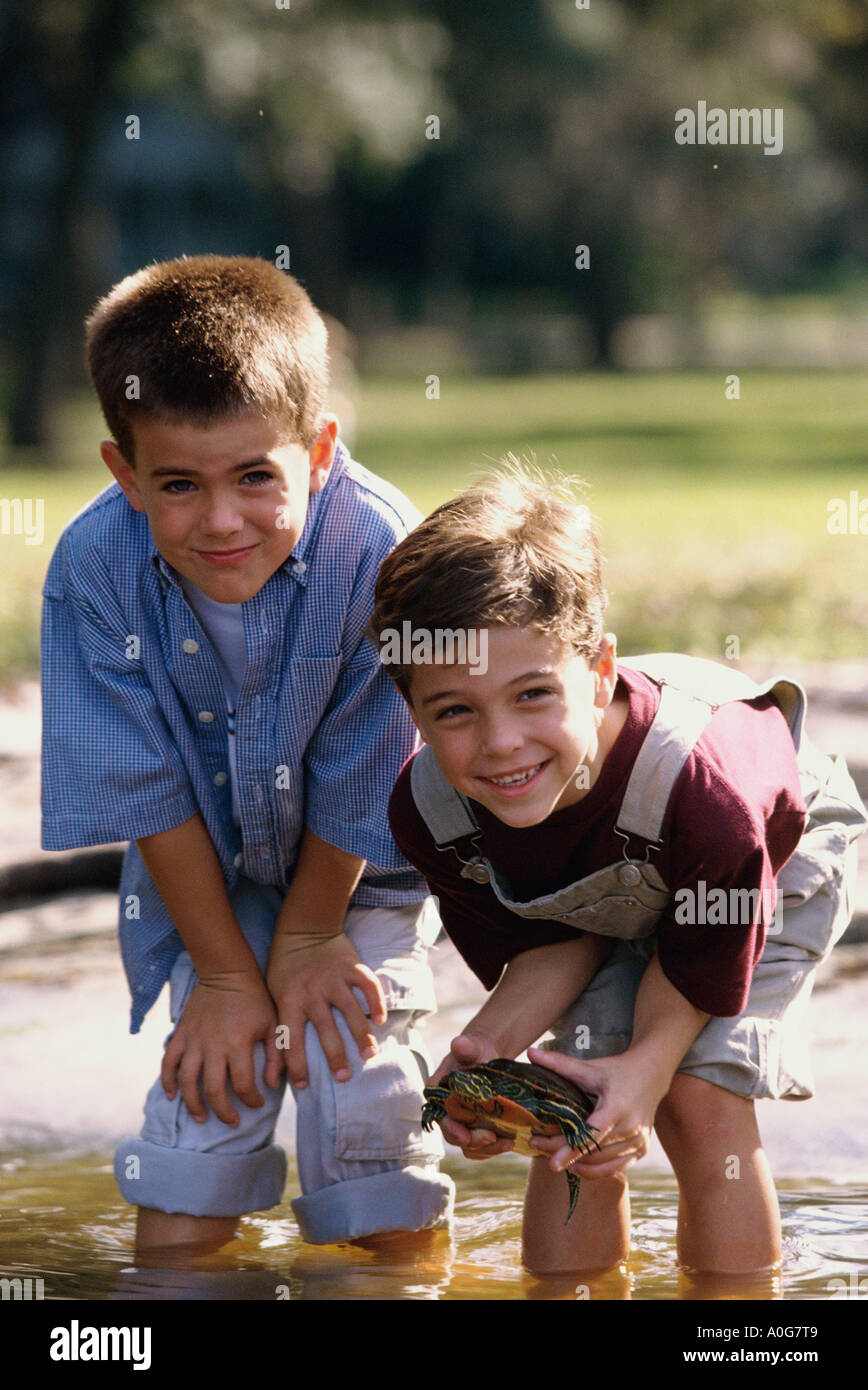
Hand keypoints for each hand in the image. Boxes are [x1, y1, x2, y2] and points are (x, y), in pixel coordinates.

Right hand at [161, 969, 280, 1126]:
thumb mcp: (273, 1024)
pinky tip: (172, 1096)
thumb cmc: (255, 998)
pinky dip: (167, 1081)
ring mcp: (193, 1040)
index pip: (243, 1084)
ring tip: (201, 1117)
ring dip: (193, 1104)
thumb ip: (276, 1055)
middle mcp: (213, 1045)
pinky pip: (168, 1062)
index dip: (251, 1100)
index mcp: (238, 1042)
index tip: (258, 1103)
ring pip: (187, 1081)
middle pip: (213, 1089)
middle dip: (223, 1111)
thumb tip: (271, 1085)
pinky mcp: (181, 1034)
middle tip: (232, 1121)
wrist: (227, 972)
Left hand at [266, 931, 386, 1089]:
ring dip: (362, 1036)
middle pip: (326, 1031)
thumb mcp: (273, 996)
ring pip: (351, 1012)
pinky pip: (368, 986)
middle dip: (335, 1058)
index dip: (296, 1066)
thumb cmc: (284, 968)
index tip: (303, 1086)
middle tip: (343, 1078)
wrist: (303, 928)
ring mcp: (334, 979)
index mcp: (289, 1000)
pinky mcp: (352, 967)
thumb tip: (272, 1073)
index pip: (291, 1040)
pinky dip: (376, 1003)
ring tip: (369, 1055)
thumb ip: (277, 1029)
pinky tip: (380, 1020)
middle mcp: (312, 992)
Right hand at [428, 1032, 515, 1160]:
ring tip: (508, 1143)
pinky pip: (480, 1147)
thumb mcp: (472, 1047)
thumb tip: (459, 1043)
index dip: (452, 1128)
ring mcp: (461, 1123)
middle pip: (454, 1135)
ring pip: (468, 1146)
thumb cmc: (476, 1051)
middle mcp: (446, 1111)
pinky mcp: (475, 1130)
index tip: (467, 1136)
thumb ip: (466, 1046)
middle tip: (494, 1138)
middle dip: (474, 1142)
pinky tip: (510, 1142)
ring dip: (487, 1149)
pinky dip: (493, 1149)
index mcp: (438, 1093)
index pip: (440, 1115)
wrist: (487, 1058)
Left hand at [526, 1046, 669, 1179]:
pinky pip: (615, 1168)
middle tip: (538, 1146)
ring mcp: (638, 1142)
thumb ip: (560, 1064)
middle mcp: (631, 1128)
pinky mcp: (641, 1150)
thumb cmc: (617, 1071)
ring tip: (553, 1156)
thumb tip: (530, 1053)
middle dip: (564, 1153)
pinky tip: (577, 1165)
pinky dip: (594, 1170)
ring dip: (577, 1164)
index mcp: (618, 1107)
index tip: (552, 1163)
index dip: (570, 1150)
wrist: (652, 1075)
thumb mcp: (590, 1067)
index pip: (591, 1134)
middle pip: (593, 1151)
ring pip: (602, 1164)